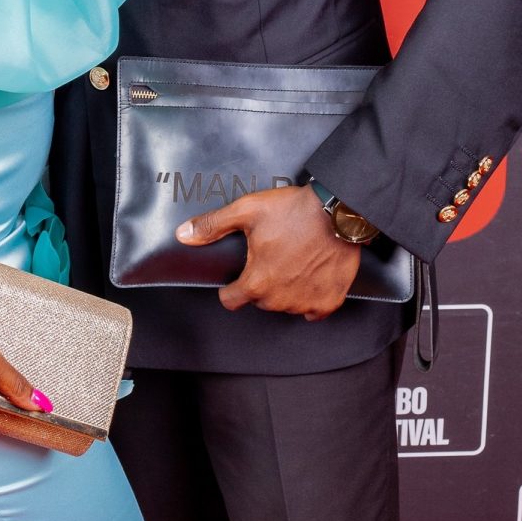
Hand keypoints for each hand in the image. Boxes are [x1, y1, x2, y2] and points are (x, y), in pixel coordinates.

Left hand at [176, 185, 361, 320]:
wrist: (337, 212)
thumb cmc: (292, 211)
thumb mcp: (246, 211)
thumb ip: (213, 225)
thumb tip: (183, 235)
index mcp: (257, 282)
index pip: (231, 300)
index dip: (230, 289)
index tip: (236, 279)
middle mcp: (279, 300)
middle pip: (260, 300)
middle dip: (260, 283)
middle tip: (270, 257)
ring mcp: (306, 303)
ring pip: (285, 305)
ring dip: (285, 290)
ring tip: (292, 261)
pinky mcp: (329, 301)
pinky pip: (313, 310)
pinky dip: (310, 297)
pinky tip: (310, 276)